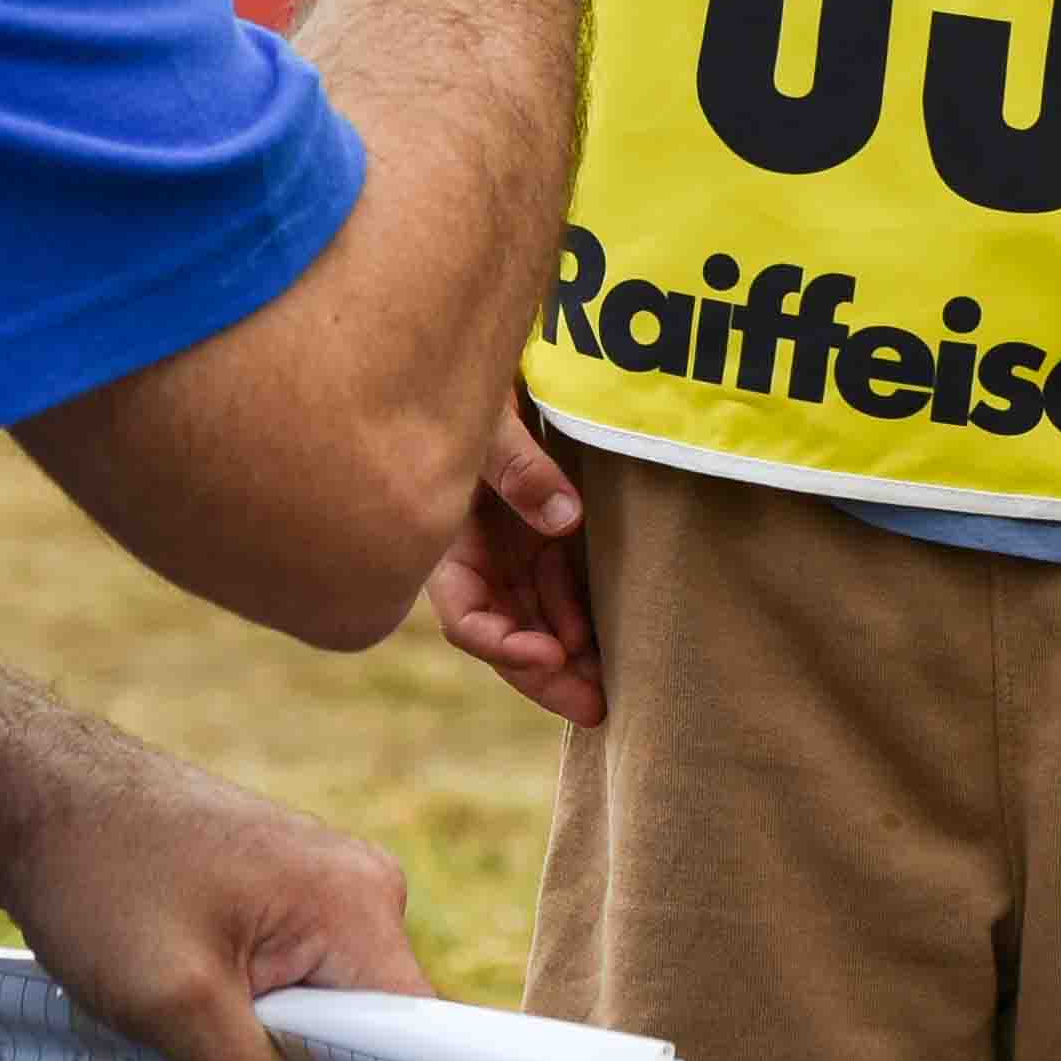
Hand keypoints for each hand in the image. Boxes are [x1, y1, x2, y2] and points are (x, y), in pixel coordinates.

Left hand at [0, 720, 436, 1060]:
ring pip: (323, 1021)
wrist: (29, 793)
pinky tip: (202, 1050)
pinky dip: (253, 1035)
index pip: (420, 1040)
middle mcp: (355, 892)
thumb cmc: (102, 872)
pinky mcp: (273, 902)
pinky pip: (290, 994)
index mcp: (359, 903)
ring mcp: (314, 893)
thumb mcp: (177, 1005)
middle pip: (373, 1037)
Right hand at [424, 402, 599, 725]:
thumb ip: (518, 468)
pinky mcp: (546, 539)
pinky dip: (586, 620)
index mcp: (445, 542)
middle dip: (546, 675)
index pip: (464, 616)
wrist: (485, 354)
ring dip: (572, 656)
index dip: (501, 644)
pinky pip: (566, 592)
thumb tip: (564, 518)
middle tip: (594, 706)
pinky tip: (615, 641)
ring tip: (613, 686)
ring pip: (540, 621)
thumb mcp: (486, 424)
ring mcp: (513, 553)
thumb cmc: (469, 389)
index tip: (548, 653)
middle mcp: (478, 559)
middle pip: (507, 635)